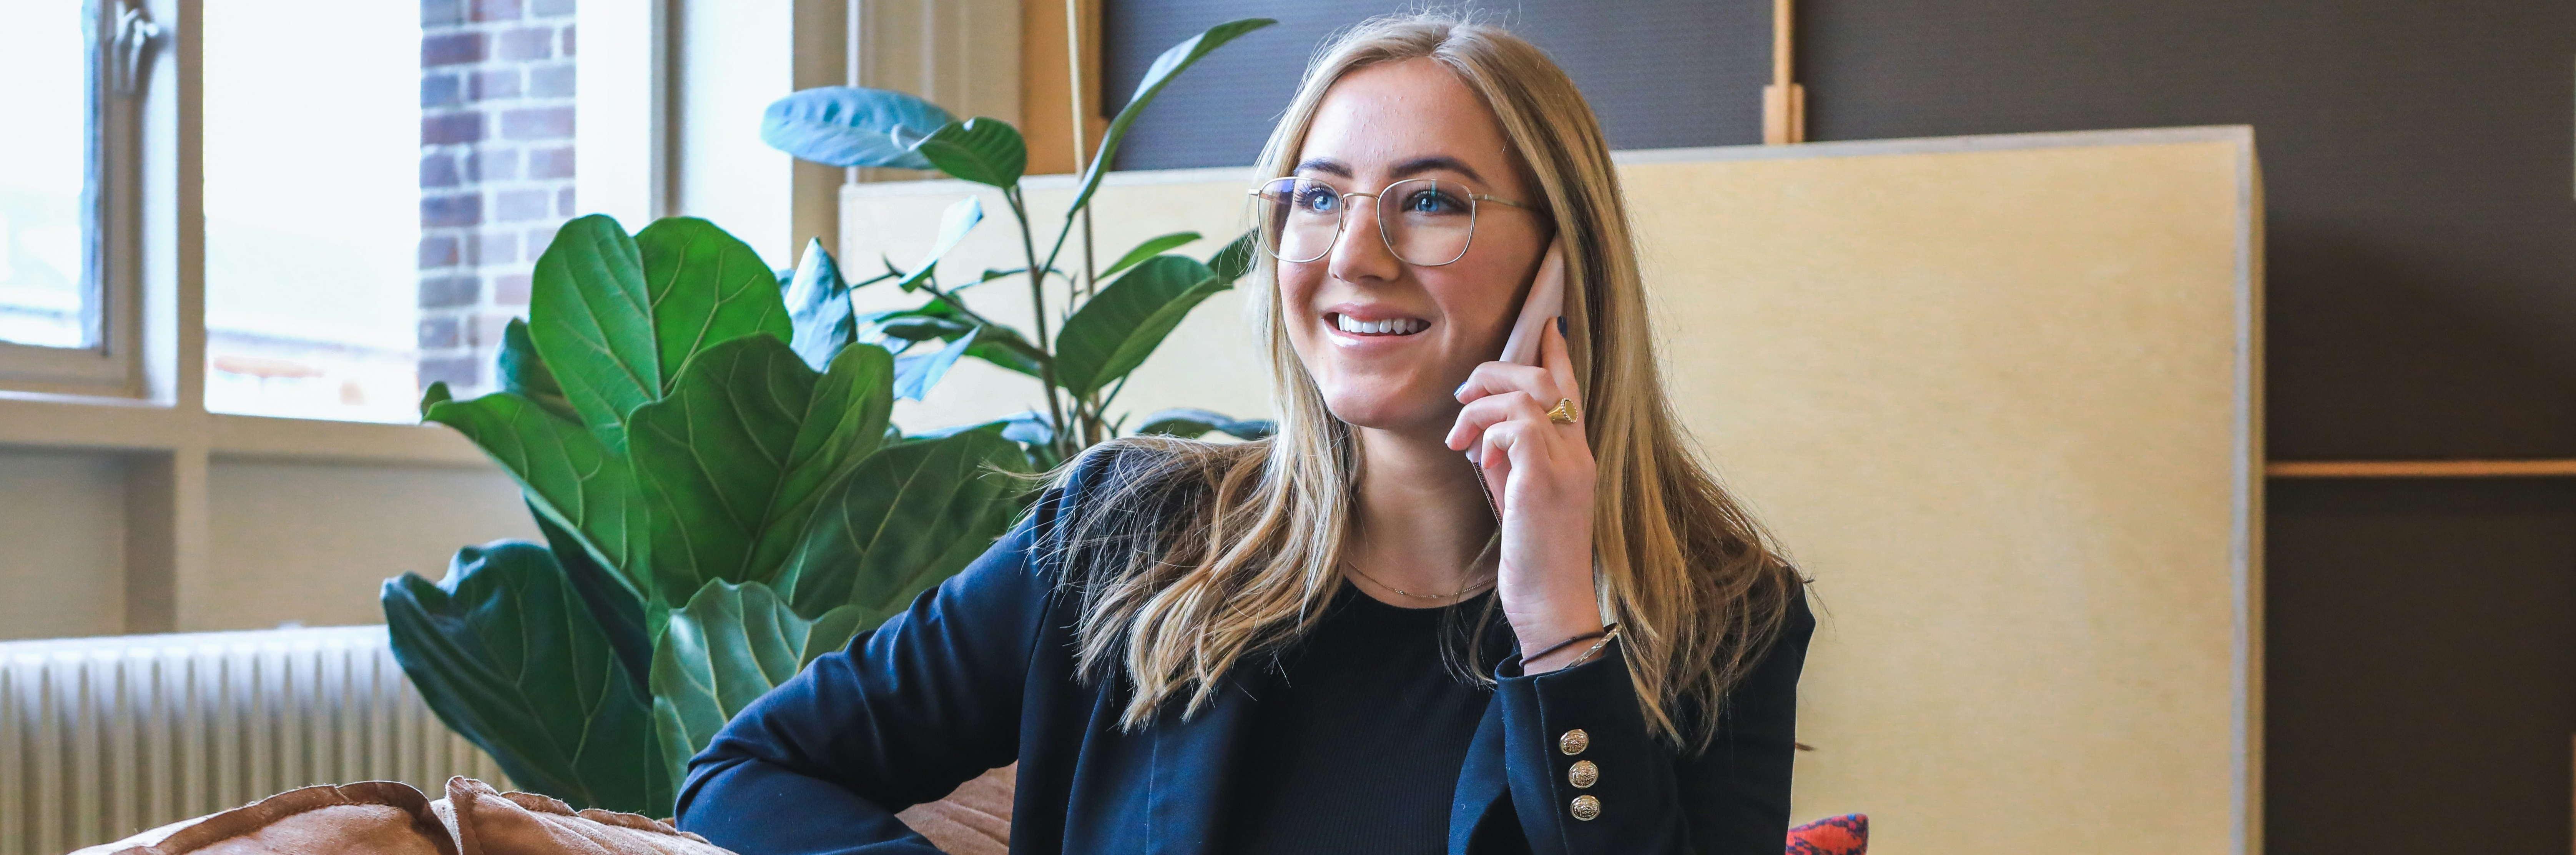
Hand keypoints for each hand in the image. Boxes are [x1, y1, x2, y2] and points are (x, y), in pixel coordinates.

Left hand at [1447, 319, 1602, 672]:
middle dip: (1496, 372)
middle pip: (1544, 378)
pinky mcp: (1545, 481)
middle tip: (1463, 396)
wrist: (1552, 605)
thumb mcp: (1520, 498)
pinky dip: (1489, 432)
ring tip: (1460, 435)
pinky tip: (1477, 457)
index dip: (1556, 353)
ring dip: (1482, 405)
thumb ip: (1511, 462)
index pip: (1571, 388)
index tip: (1545, 324)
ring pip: (1527, 394)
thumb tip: (1484, 435)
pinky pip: (1517, 425)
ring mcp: (1566, 465)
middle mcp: (1578, 453)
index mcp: (1576, 455)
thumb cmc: (1534, 558)